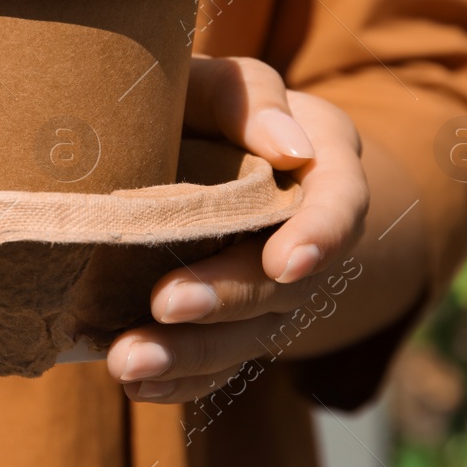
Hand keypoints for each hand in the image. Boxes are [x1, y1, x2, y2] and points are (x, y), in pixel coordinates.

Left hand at [105, 55, 369, 401]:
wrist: (187, 146)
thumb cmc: (206, 105)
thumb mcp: (222, 81)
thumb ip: (249, 95)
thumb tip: (286, 145)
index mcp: (322, 165)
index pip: (341, 202)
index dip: (320, 235)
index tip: (285, 264)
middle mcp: (306, 237)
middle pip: (281, 283)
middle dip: (225, 299)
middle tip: (165, 305)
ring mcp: (271, 290)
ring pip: (248, 336)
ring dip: (190, 355)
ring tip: (126, 362)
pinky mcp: (234, 324)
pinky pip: (219, 364)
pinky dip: (181, 380)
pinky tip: (139, 385)